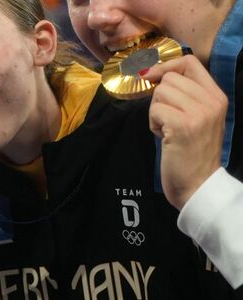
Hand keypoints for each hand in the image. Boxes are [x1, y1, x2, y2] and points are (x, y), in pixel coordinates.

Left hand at [144, 55, 226, 209]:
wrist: (198, 184)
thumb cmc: (192, 152)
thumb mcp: (198, 117)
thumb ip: (185, 95)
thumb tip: (153, 72)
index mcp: (217, 96)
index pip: (189, 62)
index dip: (166, 66)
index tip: (152, 77)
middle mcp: (211, 101)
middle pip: (169, 78)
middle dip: (160, 98)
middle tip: (168, 119)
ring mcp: (199, 113)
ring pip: (160, 92)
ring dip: (156, 111)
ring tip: (167, 129)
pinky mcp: (182, 125)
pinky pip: (155, 109)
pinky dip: (153, 123)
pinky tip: (164, 137)